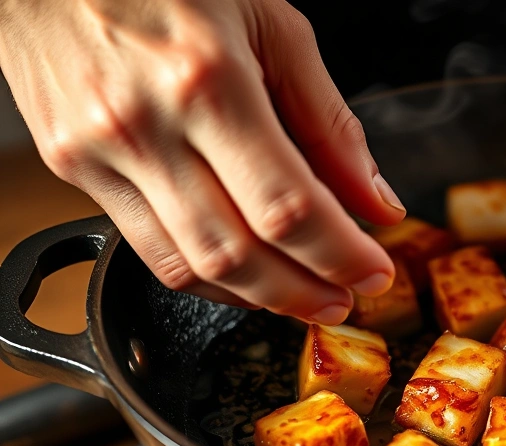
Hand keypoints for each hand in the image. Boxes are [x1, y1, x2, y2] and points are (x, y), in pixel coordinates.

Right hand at [0, 0, 404, 324]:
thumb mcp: (272, 24)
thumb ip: (329, 122)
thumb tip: (374, 200)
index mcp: (207, 81)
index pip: (287, 206)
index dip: (340, 255)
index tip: (375, 272)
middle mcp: (145, 125)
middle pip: (239, 253)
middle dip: (305, 291)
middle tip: (347, 297)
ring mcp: (98, 152)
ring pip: (189, 266)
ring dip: (258, 297)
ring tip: (304, 295)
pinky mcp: (70, 167)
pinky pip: (147, 249)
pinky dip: (206, 276)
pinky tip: (245, 274)